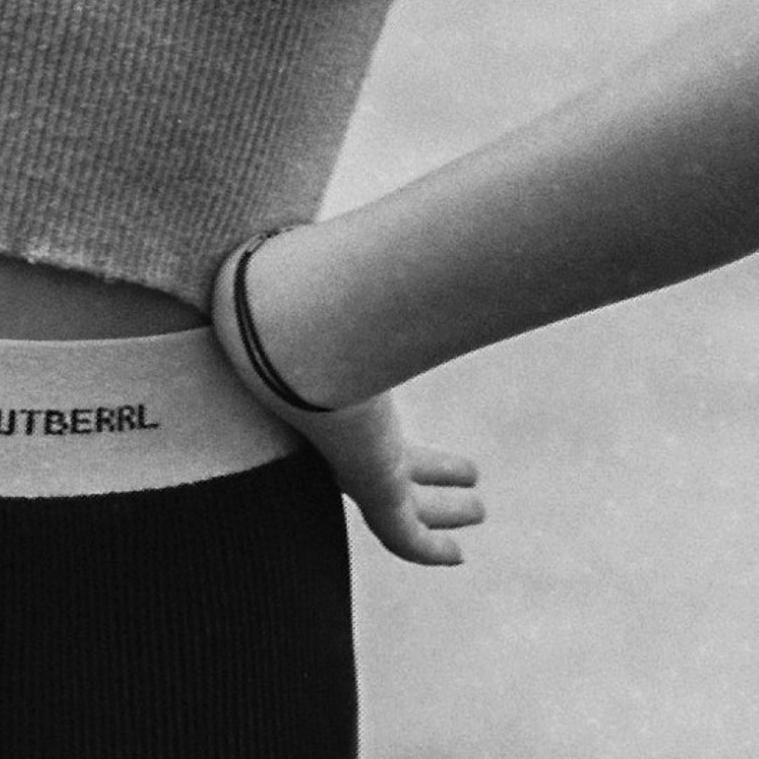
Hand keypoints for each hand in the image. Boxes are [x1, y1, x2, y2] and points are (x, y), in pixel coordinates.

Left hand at [206, 240, 483, 570]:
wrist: (280, 329)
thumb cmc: (307, 288)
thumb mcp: (349, 269)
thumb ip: (359, 247)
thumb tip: (378, 200)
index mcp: (334, 386)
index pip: (373, 409)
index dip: (402, 414)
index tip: (428, 413)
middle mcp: (342, 426)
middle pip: (389, 459)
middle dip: (430, 469)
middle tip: (469, 474)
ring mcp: (354, 460)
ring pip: (400, 503)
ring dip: (441, 511)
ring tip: (478, 511)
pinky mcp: (369, 486)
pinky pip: (401, 537)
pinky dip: (429, 549)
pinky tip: (456, 558)